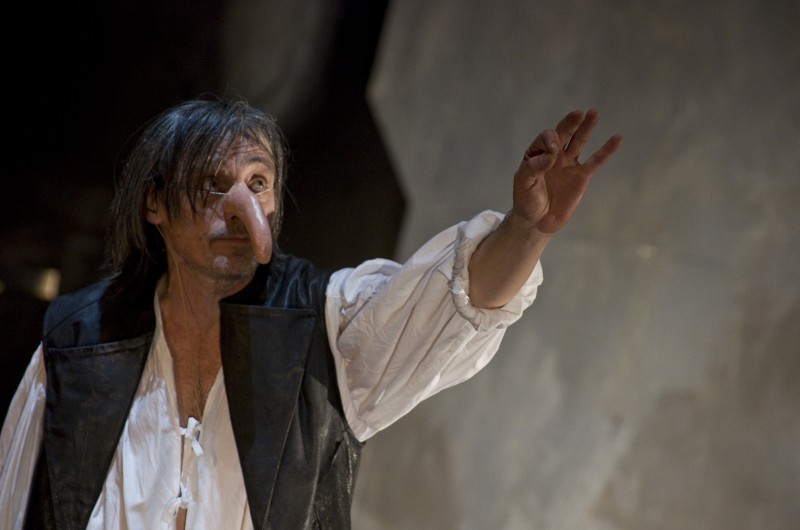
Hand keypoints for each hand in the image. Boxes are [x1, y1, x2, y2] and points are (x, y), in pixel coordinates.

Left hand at [512, 109, 622, 234]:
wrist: (537, 221)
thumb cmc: (526, 201)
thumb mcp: (523, 184)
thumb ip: (533, 168)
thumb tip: (552, 155)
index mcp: (537, 153)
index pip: (547, 139)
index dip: (551, 141)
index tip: (553, 153)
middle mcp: (554, 155)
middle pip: (564, 133)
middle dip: (571, 123)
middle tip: (579, 113)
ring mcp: (569, 164)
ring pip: (580, 141)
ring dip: (587, 128)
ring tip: (594, 113)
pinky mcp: (582, 176)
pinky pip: (596, 161)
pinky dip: (606, 150)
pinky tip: (617, 138)